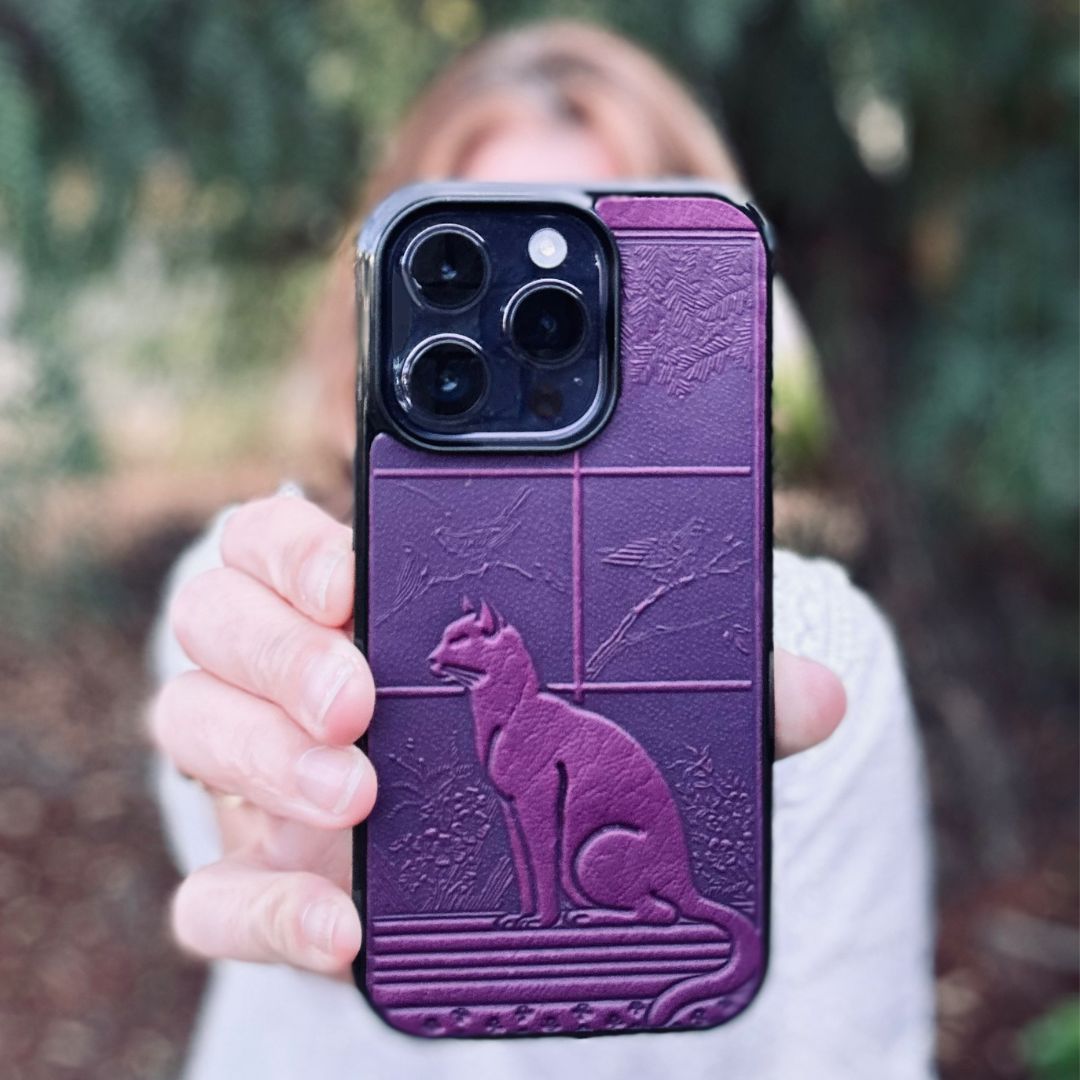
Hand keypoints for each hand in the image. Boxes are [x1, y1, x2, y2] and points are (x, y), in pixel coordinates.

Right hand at [149, 494, 845, 977]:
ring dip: (261, 759)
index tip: (356, 572)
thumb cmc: (534, 738)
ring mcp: (259, 770)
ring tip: (357, 791)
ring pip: (189, 731)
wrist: (477, 849)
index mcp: (353, 599)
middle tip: (362, 695)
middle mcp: (285, 669)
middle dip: (279, 654)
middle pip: (214, 623)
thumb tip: (819, 695)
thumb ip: (702, 687)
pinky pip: (210, 889)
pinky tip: (344, 926)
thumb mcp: (615, 701)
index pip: (279, 534)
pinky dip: (262, 906)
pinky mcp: (263, 872)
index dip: (297, 543)